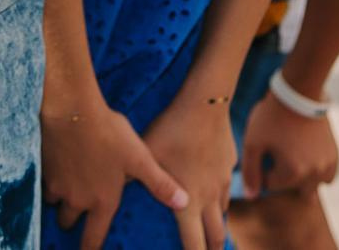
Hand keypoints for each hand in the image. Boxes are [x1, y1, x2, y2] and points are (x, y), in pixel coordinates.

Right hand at [43, 88, 189, 249]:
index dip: (90, 249)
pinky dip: (47, 181)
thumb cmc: (109, 134)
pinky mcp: (43, 169)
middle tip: (76, 217)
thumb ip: (160, 183)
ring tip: (65, 191)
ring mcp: (57, 186)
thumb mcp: (140, 158)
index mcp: (102, 201)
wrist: (72, 111)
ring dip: (59, 201)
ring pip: (54, 204)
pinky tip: (53, 169)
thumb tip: (184, 203)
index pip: (93, 238)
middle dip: (72, 222)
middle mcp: (77, 200)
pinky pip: (42, 184)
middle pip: (68, 222)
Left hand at [144, 89, 237, 249]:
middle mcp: (208, 196)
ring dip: (218, 225)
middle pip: (216, 236)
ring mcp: (221, 180)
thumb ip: (132, 178)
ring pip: (223, 212)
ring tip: (212, 232)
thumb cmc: (171, 129)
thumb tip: (110, 193)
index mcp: (188, 202)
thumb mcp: (144, 155)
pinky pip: (225, 185)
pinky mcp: (229, 163)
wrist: (205, 103)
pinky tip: (213, 190)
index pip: (194, 244)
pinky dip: (220, 196)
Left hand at [239, 87, 338, 195]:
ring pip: (313, 185)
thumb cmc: (273, 115)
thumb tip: (252, 196)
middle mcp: (313, 173)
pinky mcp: (335, 154)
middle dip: (284, 177)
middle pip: (294, 189)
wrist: (299, 91)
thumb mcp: (253, 141)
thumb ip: (250, 172)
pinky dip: (317, 171)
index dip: (263, 169)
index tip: (264, 151)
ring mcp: (327, 164)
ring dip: (303, 178)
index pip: (271, 185)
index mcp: (292, 172)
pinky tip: (307, 155)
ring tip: (294, 155)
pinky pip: (327, 175)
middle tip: (280, 154)